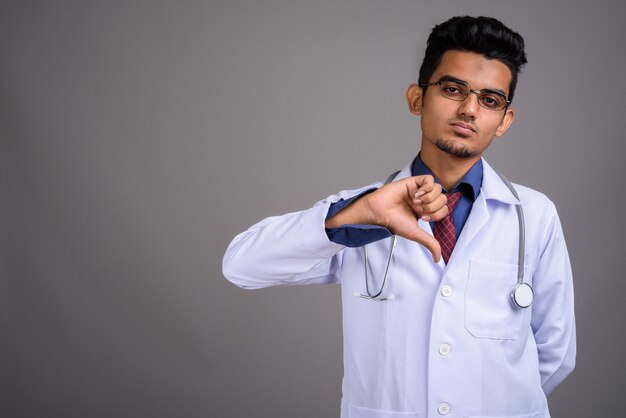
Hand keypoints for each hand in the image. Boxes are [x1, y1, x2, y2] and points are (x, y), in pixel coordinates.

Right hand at [325, 175, 447, 261]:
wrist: (380, 212)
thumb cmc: (393, 222)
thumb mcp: (415, 234)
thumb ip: (429, 243)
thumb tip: (438, 258)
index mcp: (425, 211)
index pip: (443, 209)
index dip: (436, 214)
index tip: (423, 218)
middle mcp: (423, 200)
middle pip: (443, 198)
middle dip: (433, 206)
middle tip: (419, 210)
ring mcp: (418, 190)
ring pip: (438, 188)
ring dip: (429, 197)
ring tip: (416, 201)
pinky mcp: (412, 181)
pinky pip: (429, 179)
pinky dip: (427, 187)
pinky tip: (417, 194)